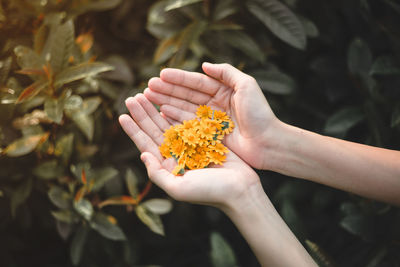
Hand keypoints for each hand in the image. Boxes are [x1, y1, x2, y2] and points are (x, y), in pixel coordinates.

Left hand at [118, 93, 260, 209]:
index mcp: (168, 166)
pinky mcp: (205, 138)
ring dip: (156, 110)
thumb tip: (142, 155)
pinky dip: (177, 111)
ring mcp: (191, 145)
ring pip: (169, 123)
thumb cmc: (210, 192)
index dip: (133, 130)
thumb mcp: (178, 188)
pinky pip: (188, 121)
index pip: (146, 144)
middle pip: (155, 130)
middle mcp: (177, 154)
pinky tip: (167, 101)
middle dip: (143, 114)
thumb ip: (157, 174)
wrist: (241, 189)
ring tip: (146, 94)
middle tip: (131, 97)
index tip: (122, 115)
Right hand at [145, 62, 282, 169]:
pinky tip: (161, 112)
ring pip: (183, 108)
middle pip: (186, 94)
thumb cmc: (259, 113)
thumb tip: (204, 64)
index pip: (196, 82)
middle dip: (167, 90)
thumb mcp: (247, 85)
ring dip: (166, 102)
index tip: (161, 74)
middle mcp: (214, 104)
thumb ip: (226, 72)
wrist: (268, 143)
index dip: (178, 78)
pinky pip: (187, 124)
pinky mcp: (208, 134)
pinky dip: (174, 117)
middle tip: (148, 86)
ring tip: (148, 97)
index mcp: (223, 90)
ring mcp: (209, 120)